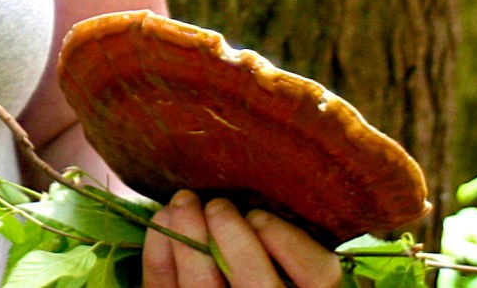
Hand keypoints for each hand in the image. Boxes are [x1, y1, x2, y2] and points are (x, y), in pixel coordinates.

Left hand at [143, 191, 342, 287]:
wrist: (222, 283)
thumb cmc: (264, 260)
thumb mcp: (290, 256)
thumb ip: (288, 240)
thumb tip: (262, 197)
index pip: (318, 275)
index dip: (289, 242)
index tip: (260, 215)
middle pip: (258, 284)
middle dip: (234, 236)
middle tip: (218, 205)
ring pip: (202, 285)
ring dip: (188, 235)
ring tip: (184, 202)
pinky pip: (161, 283)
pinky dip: (159, 247)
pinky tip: (163, 220)